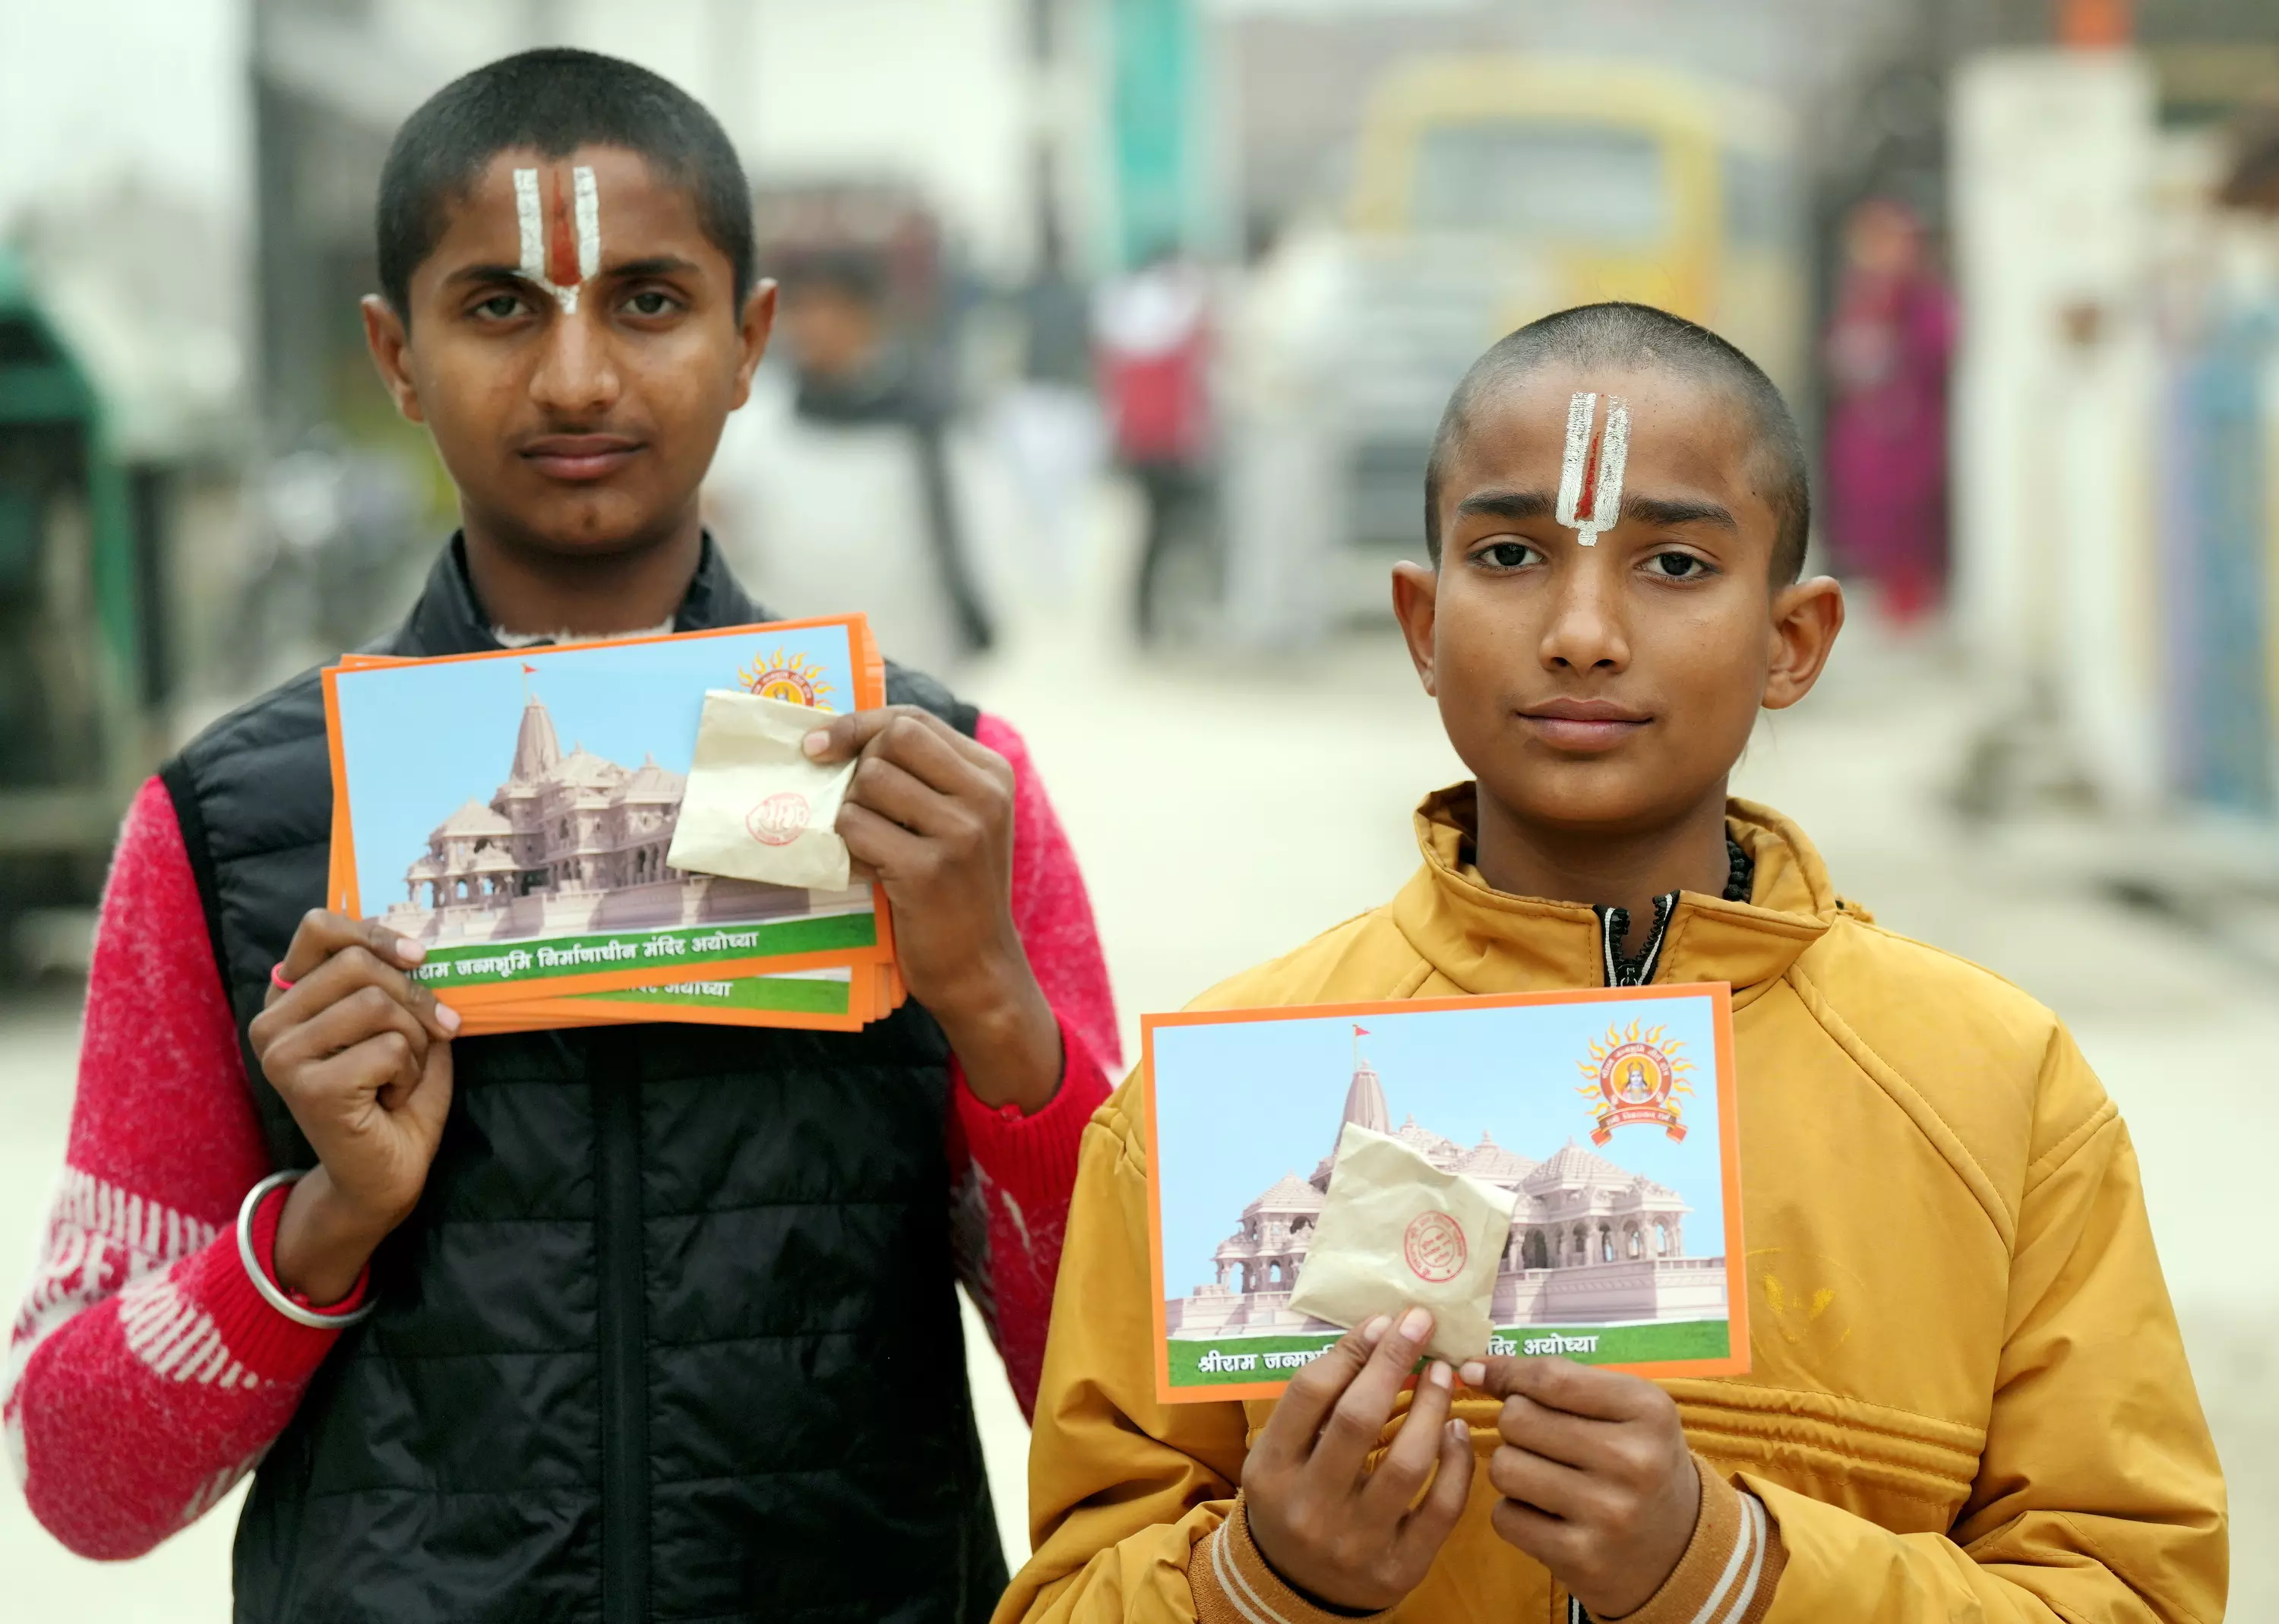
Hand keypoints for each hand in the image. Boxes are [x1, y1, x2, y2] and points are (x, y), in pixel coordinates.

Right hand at [247, 912, 459, 1304]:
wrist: (384, 1176)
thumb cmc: (393, 1096)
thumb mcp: (399, 1025)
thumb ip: (394, 980)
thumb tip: (419, 942)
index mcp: (289, 999)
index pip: (318, 927)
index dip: (375, 933)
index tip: (419, 957)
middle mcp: (271, 1023)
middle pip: (357, 964)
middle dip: (413, 997)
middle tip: (433, 1033)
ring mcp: (282, 1055)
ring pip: (376, 1003)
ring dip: (414, 1041)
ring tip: (400, 1074)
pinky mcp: (307, 1086)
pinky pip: (388, 1047)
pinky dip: (409, 1072)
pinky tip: (390, 1099)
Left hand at [803, 707, 1059, 1111]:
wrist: (979, 967)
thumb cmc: (956, 890)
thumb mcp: (959, 821)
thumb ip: (922, 776)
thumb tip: (839, 735)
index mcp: (992, 774)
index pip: (914, 720)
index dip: (860, 724)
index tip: (821, 744)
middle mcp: (983, 796)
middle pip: (891, 741)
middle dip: (858, 767)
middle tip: (856, 806)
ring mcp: (959, 832)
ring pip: (869, 781)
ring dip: (852, 811)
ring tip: (873, 843)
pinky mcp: (927, 870)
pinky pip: (857, 828)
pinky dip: (849, 847)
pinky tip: (871, 870)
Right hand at [1241, 1307, 1474, 1612]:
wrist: (1297, 1589)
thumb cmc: (1294, 1499)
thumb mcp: (1282, 1454)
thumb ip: (1316, 1403)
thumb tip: (1378, 1333)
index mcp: (1271, 1471)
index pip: (1310, 1393)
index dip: (1351, 1349)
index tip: (1382, 1321)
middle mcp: (1309, 1507)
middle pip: (1358, 1418)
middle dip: (1394, 1360)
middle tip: (1421, 1325)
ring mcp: (1357, 1542)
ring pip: (1407, 1462)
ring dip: (1432, 1405)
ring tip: (1444, 1373)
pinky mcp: (1400, 1568)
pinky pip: (1441, 1508)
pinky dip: (1457, 1463)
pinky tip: (1457, 1429)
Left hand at [1468, 1356, 1699, 1619]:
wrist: (1678, 1549)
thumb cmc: (1637, 1461)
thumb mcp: (1623, 1409)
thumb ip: (1556, 1382)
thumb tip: (1472, 1370)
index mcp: (1648, 1410)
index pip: (1551, 1377)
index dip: (1505, 1372)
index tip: (1477, 1372)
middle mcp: (1633, 1460)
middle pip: (1517, 1419)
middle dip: (1515, 1425)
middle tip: (1542, 1442)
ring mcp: (1609, 1513)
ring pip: (1504, 1467)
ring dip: (1512, 1468)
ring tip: (1545, 1478)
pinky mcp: (1582, 1558)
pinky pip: (1505, 1517)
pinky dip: (1515, 1512)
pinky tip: (1547, 1516)